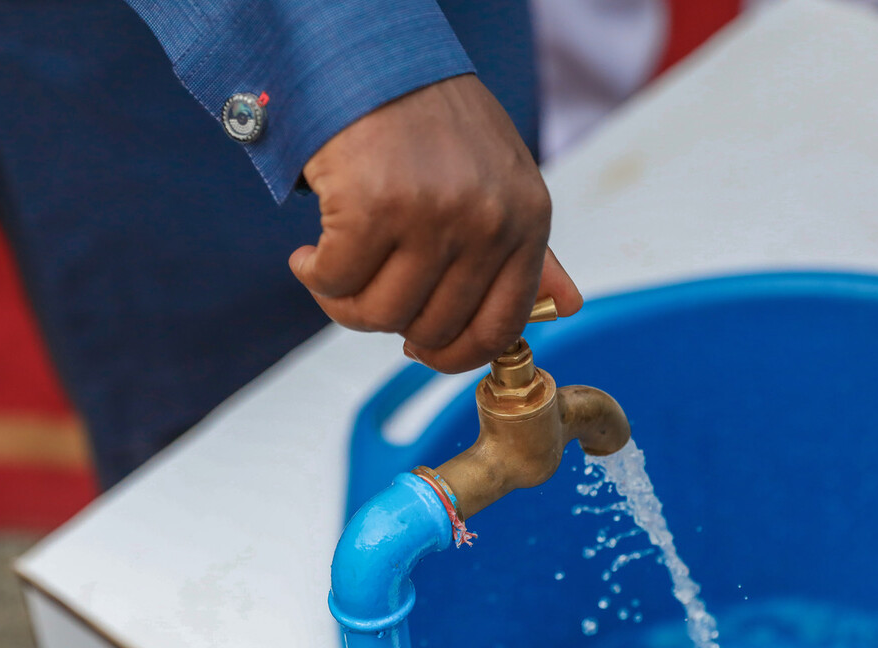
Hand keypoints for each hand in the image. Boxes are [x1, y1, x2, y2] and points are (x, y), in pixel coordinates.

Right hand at [289, 74, 581, 372]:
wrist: (371, 62)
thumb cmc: (434, 127)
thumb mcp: (501, 181)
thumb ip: (529, 251)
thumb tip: (567, 306)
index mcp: (526, 221)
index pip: (499, 327)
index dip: (454, 355)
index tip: (420, 350)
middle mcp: (487, 222)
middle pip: (430, 329)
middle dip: (386, 322)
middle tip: (362, 292)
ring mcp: (434, 216)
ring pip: (378, 314)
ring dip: (343, 303)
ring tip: (332, 267)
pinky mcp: (374, 207)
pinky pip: (335, 281)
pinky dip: (313, 274)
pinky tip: (310, 252)